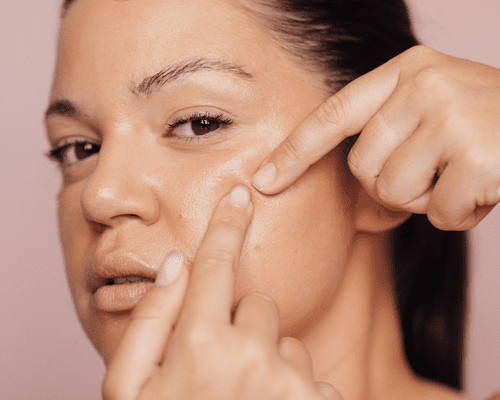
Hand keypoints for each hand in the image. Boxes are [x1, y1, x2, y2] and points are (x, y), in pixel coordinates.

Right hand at [102, 185, 341, 399]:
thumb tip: (179, 265)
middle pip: (257, 308)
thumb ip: (150, 321)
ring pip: (286, 344)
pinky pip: (310, 378)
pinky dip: (293, 394)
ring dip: (268, 366)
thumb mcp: (129, 390)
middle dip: (240, 330)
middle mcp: (253, 356)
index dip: (225, 226)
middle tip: (218, 377)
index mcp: (200, 344)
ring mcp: (292, 385)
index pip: (215, 265)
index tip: (239, 198)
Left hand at [250, 45, 499, 230]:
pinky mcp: (478, 154)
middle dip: (394, 186)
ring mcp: (452, 115)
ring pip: (395, 193)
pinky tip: (487, 188)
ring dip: (427, 200)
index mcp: (407, 70)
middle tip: (437, 172)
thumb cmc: (490, 125)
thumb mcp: (435, 113)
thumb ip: (388, 137)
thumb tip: (354, 202)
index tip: (262, 181)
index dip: (294, 152)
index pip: (333, 115)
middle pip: (363, 168)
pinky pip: (440, 213)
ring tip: (463, 174)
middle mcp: (424, 84)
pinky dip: (460, 215)